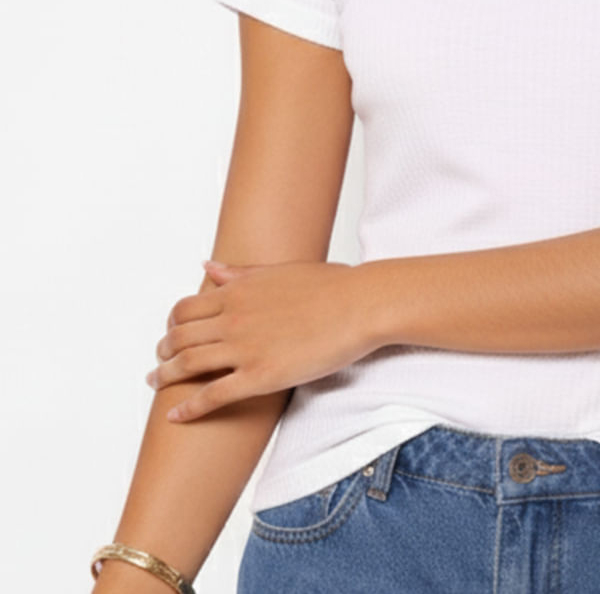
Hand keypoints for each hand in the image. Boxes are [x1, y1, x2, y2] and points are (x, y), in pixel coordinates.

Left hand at [146, 259, 381, 422]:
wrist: (358, 305)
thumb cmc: (329, 286)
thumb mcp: (279, 271)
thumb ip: (239, 273)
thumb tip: (207, 266)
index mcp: (239, 291)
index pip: (186, 309)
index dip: (172, 324)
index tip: (170, 333)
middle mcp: (234, 318)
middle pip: (180, 337)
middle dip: (163, 351)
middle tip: (158, 361)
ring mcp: (245, 348)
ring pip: (188, 365)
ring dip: (165, 376)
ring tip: (156, 383)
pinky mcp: (259, 376)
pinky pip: (213, 395)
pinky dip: (189, 408)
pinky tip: (175, 416)